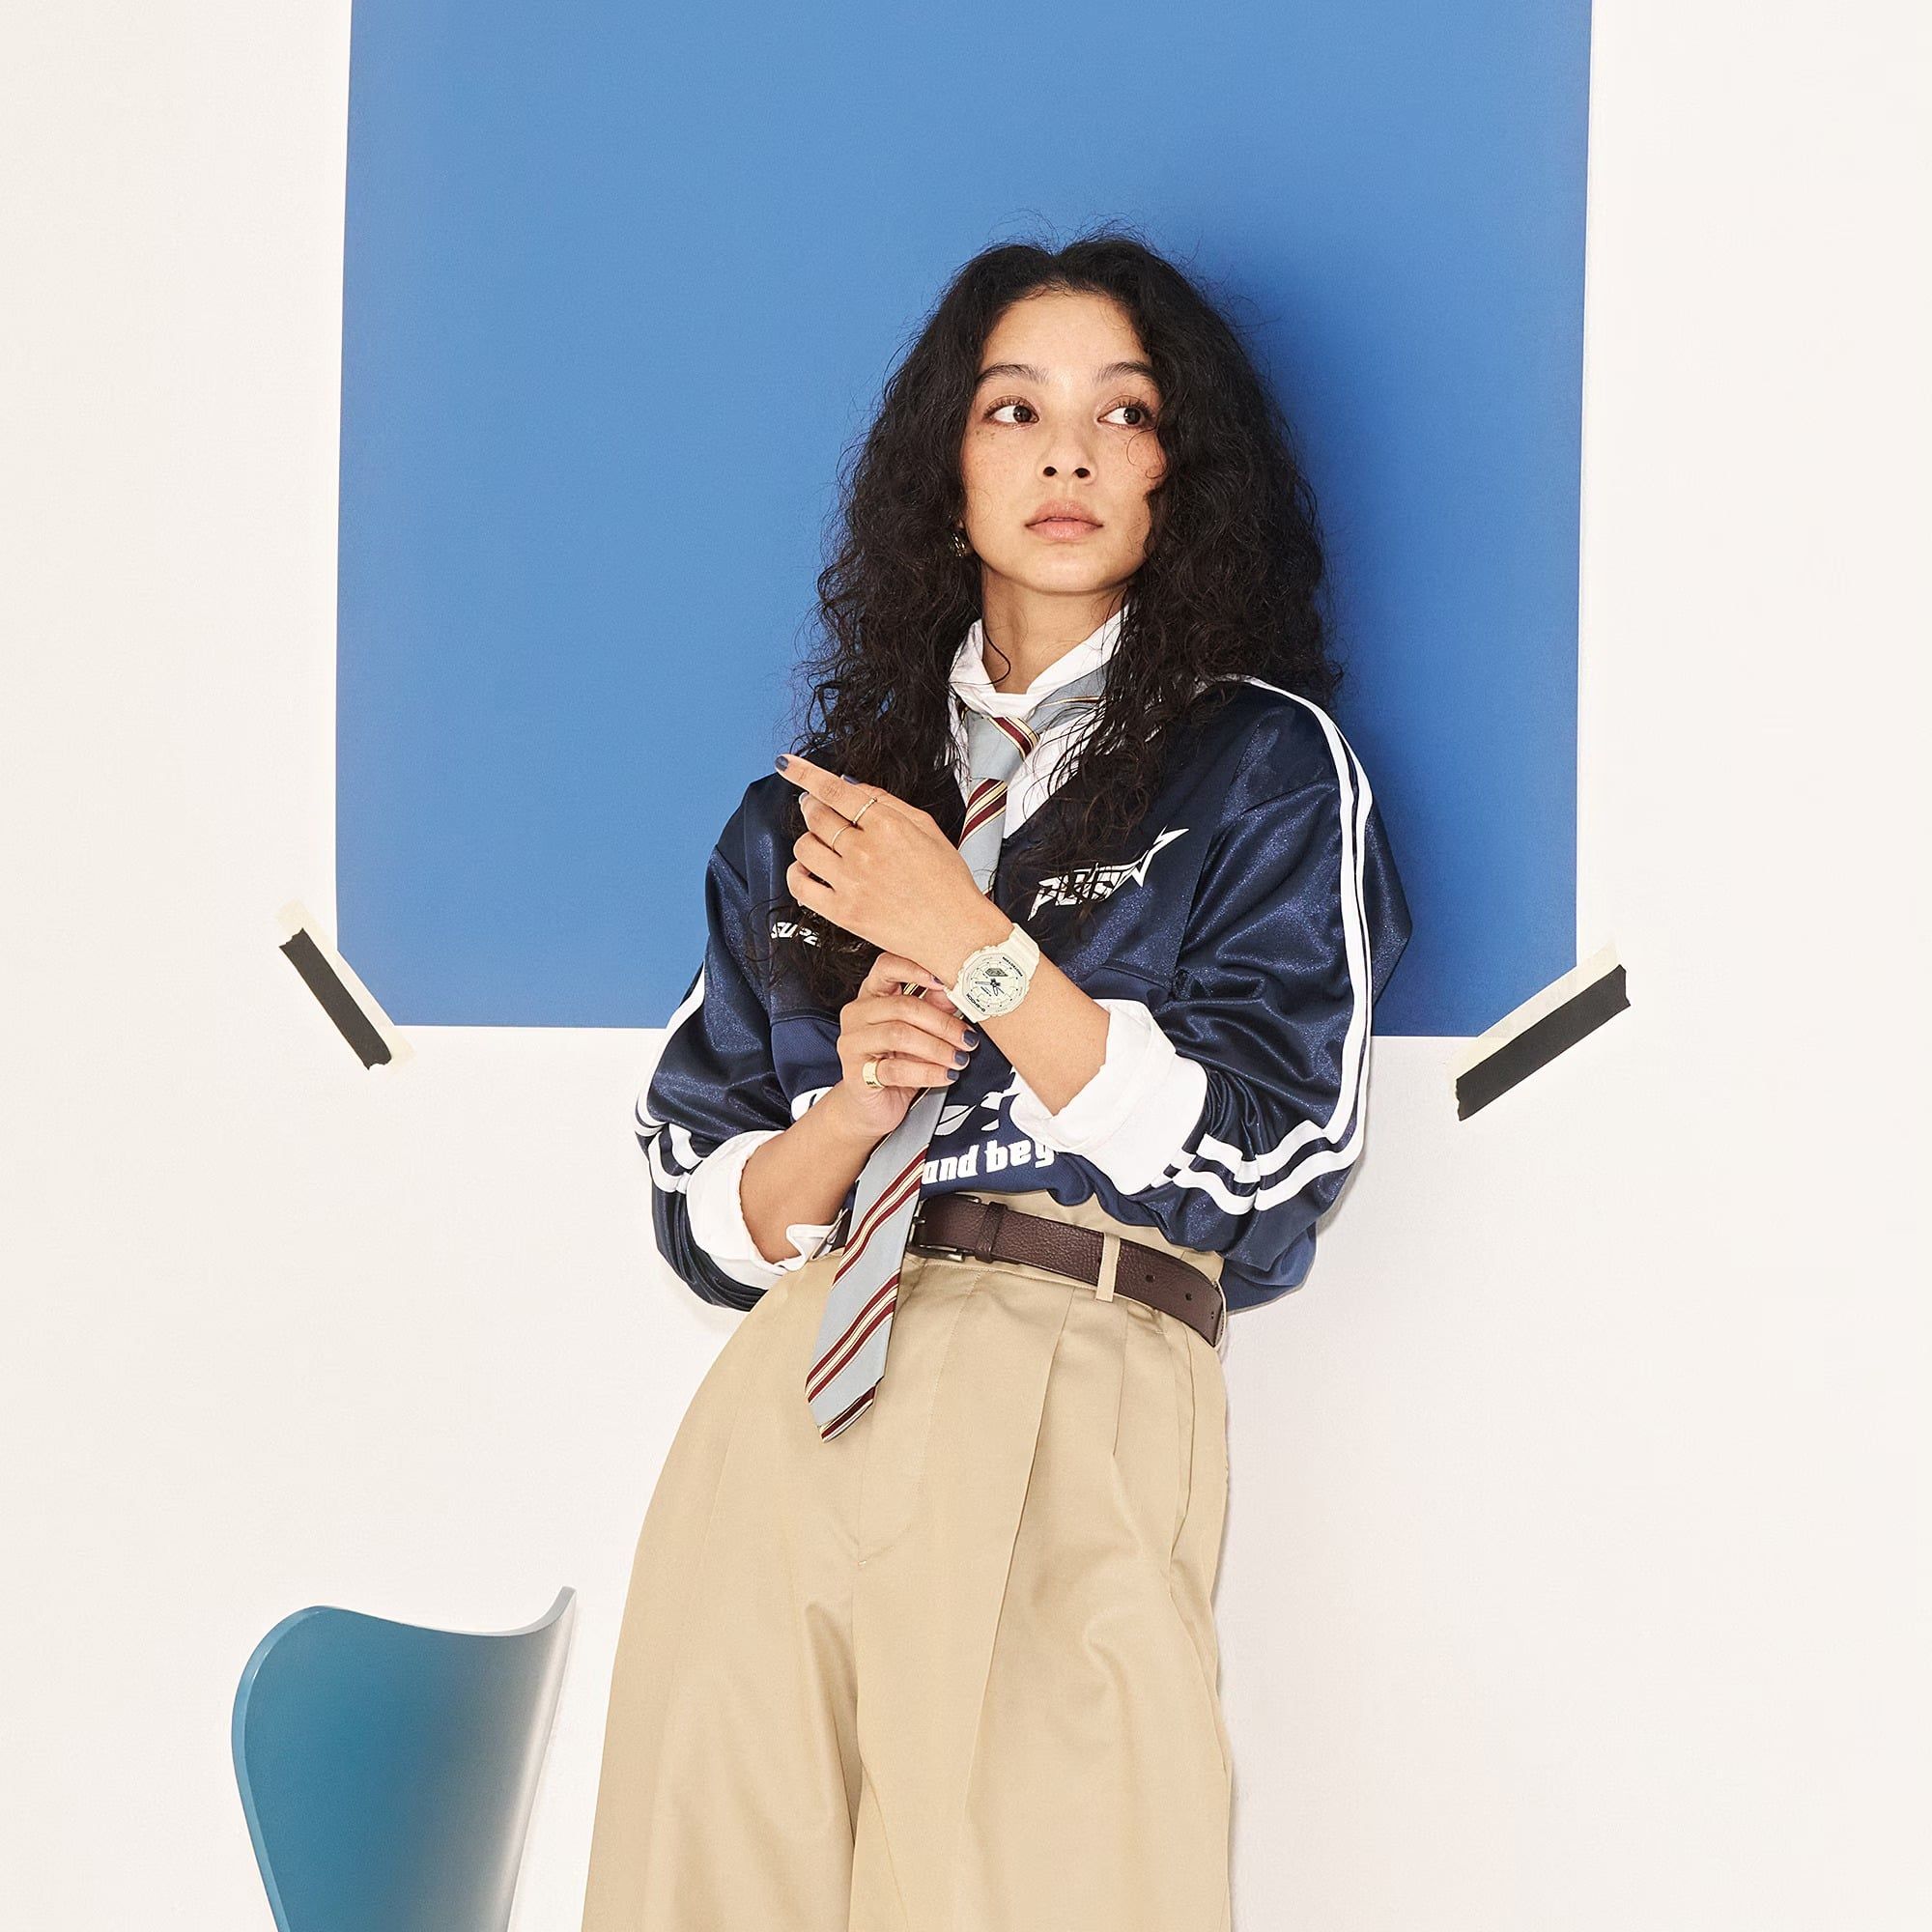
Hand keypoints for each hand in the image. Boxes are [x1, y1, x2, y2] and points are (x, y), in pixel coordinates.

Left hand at [775, 753, 993, 975]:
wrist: (956, 932)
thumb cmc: (948, 883)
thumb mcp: (927, 828)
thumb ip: (888, 802)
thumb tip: (852, 786)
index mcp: (887, 826)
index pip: (834, 790)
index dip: (804, 774)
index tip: (787, 765)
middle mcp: (864, 851)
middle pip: (816, 816)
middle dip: (811, 806)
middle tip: (816, 807)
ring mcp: (850, 882)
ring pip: (804, 847)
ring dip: (808, 838)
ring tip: (823, 842)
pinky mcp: (842, 911)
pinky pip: (799, 885)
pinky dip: (796, 872)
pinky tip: (808, 869)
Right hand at [826, 950, 981, 1137]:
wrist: (873, 1105)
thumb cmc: (897, 1062)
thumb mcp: (921, 1031)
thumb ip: (935, 1007)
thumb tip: (956, 990)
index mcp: (872, 994)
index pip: (887, 966)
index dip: (915, 969)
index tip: (945, 981)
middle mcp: (858, 1013)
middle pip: (902, 1006)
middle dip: (942, 1022)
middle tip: (967, 1037)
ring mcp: (853, 1043)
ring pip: (899, 1035)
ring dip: (937, 1048)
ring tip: (959, 1058)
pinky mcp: (857, 1073)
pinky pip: (896, 1069)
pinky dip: (928, 1072)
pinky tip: (946, 1075)